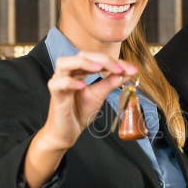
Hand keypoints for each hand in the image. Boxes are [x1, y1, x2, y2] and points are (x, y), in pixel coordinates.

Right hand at [24, 52, 136, 187]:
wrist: (68, 132)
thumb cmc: (80, 112)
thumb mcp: (100, 95)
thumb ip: (111, 82)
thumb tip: (128, 72)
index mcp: (79, 70)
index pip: (96, 58)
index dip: (114, 62)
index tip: (132, 69)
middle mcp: (68, 72)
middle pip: (82, 55)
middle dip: (103, 60)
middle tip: (120, 69)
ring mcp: (59, 82)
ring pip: (64, 63)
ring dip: (83, 63)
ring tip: (99, 68)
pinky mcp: (54, 94)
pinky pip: (58, 83)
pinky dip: (70, 82)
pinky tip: (83, 86)